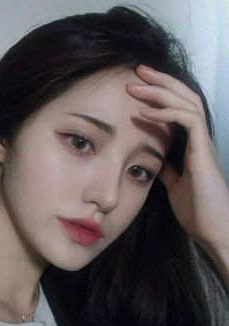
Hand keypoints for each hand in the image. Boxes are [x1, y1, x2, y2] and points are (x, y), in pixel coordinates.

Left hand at [126, 65, 228, 258]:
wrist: (214, 230)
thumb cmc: (197, 209)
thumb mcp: (174, 185)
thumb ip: (168, 169)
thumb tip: (155, 159)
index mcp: (191, 144)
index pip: (177, 108)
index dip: (160, 93)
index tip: (137, 85)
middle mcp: (199, 138)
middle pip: (183, 97)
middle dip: (160, 81)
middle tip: (136, 71)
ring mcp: (203, 144)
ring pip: (187, 103)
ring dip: (160, 91)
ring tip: (135, 84)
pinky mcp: (204, 153)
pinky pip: (188, 122)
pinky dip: (166, 113)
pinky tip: (144, 111)